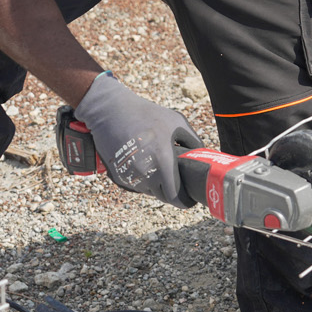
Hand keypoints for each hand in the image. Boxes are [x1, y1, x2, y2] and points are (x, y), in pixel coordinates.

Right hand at [73, 73, 203, 206]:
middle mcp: (145, 172)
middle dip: (172, 191)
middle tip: (176, 179)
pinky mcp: (118, 175)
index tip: (189, 197)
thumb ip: (193, 142)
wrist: (110, 111)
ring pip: (149, 191)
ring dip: (156, 184)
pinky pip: (136, 184)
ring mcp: (130, 175)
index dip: (185, 200)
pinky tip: (144, 162)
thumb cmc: (146, 114)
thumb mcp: (177, 122)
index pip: (175, 197)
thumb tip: (201, 158)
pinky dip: (143, 179)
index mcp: (162, 161)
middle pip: (163, 196)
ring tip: (158, 166)